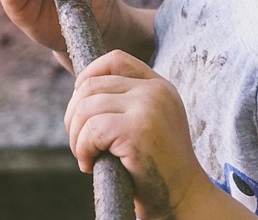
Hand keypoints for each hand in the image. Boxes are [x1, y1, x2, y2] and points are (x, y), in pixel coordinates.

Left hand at [65, 50, 211, 219]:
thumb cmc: (158, 168)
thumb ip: (127, 101)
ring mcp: (148, 107)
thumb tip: (80, 88)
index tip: (78, 100)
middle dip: (73, 115)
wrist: (183, 199)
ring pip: (86, 107)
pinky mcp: (138, 129)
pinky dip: (82, 149)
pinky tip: (90, 165)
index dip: (89, 73)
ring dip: (75, 136)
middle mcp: (156, 91)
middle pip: (92, 85)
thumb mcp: (149, 123)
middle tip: (80, 143)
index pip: (116, 59)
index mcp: (160, 86)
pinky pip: (91, 130)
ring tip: (86, 156)